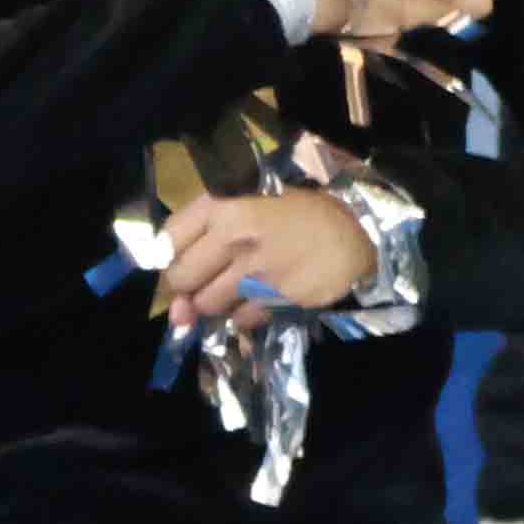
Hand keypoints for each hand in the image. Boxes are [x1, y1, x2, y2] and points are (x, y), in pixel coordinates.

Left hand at [158, 189, 378, 328]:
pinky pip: (239, 320)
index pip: (166, 239)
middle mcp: (234, 237)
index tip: (181, 260)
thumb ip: (208, 236)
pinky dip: (244, 316)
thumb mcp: (252, 203)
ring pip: (207, 304)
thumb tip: (178, 298)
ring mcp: (255, 271)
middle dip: (188, 286)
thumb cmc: (302, 212)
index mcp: (224, 206)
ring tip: (239, 286)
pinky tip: (261, 298)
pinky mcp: (276, 299)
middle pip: (180, 278)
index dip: (169, 255)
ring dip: (216, 303)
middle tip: (209, 279)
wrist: (358, 231)